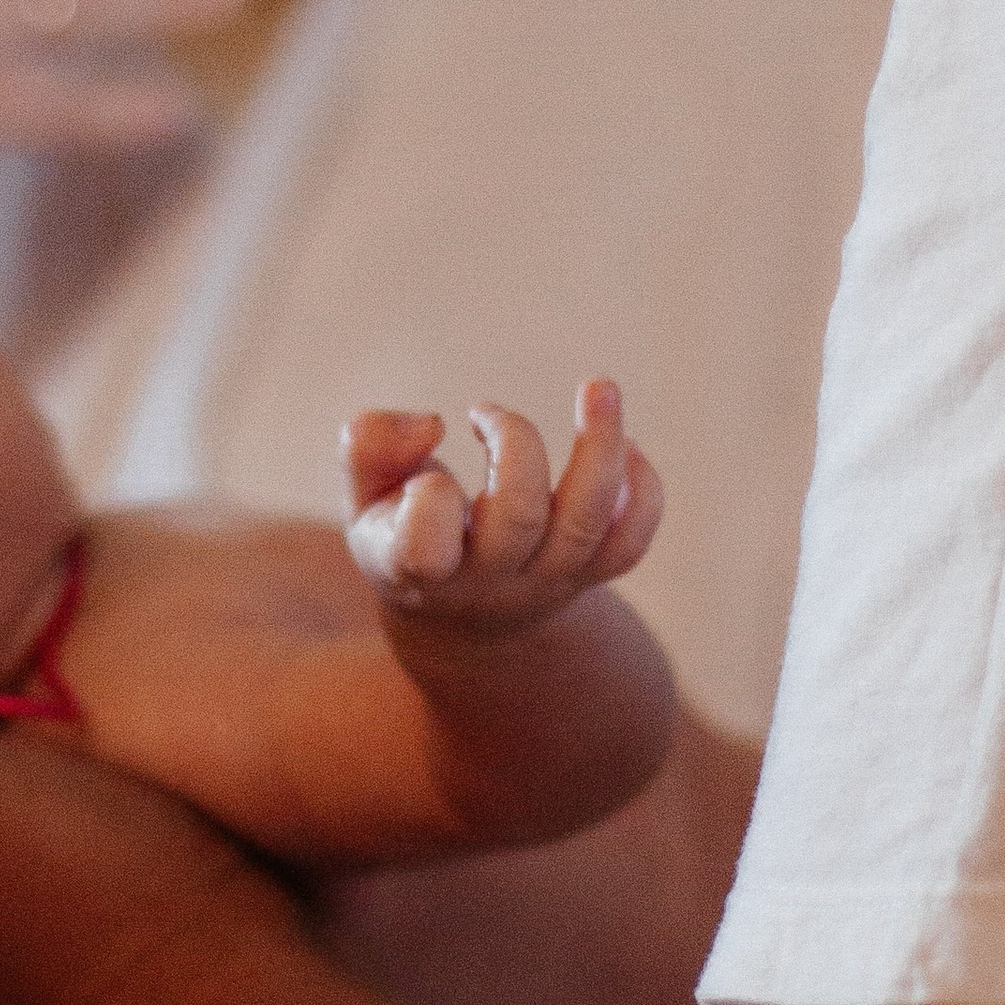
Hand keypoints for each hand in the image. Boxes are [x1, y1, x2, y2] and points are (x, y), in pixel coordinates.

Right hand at [344, 380, 662, 629]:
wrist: (462, 616)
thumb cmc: (402, 532)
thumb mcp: (362, 496)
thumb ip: (368, 447)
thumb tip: (432, 423)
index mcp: (415, 568)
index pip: (425, 549)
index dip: (429, 501)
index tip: (426, 476)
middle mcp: (487, 582)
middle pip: (520, 518)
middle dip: (515, 444)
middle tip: (486, 413)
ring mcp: (545, 581)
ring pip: (590, 525)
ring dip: (602, 447)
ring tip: (599, 388)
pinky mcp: (588, 573)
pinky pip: (631, 540)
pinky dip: (642, 490)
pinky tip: (624, 446)